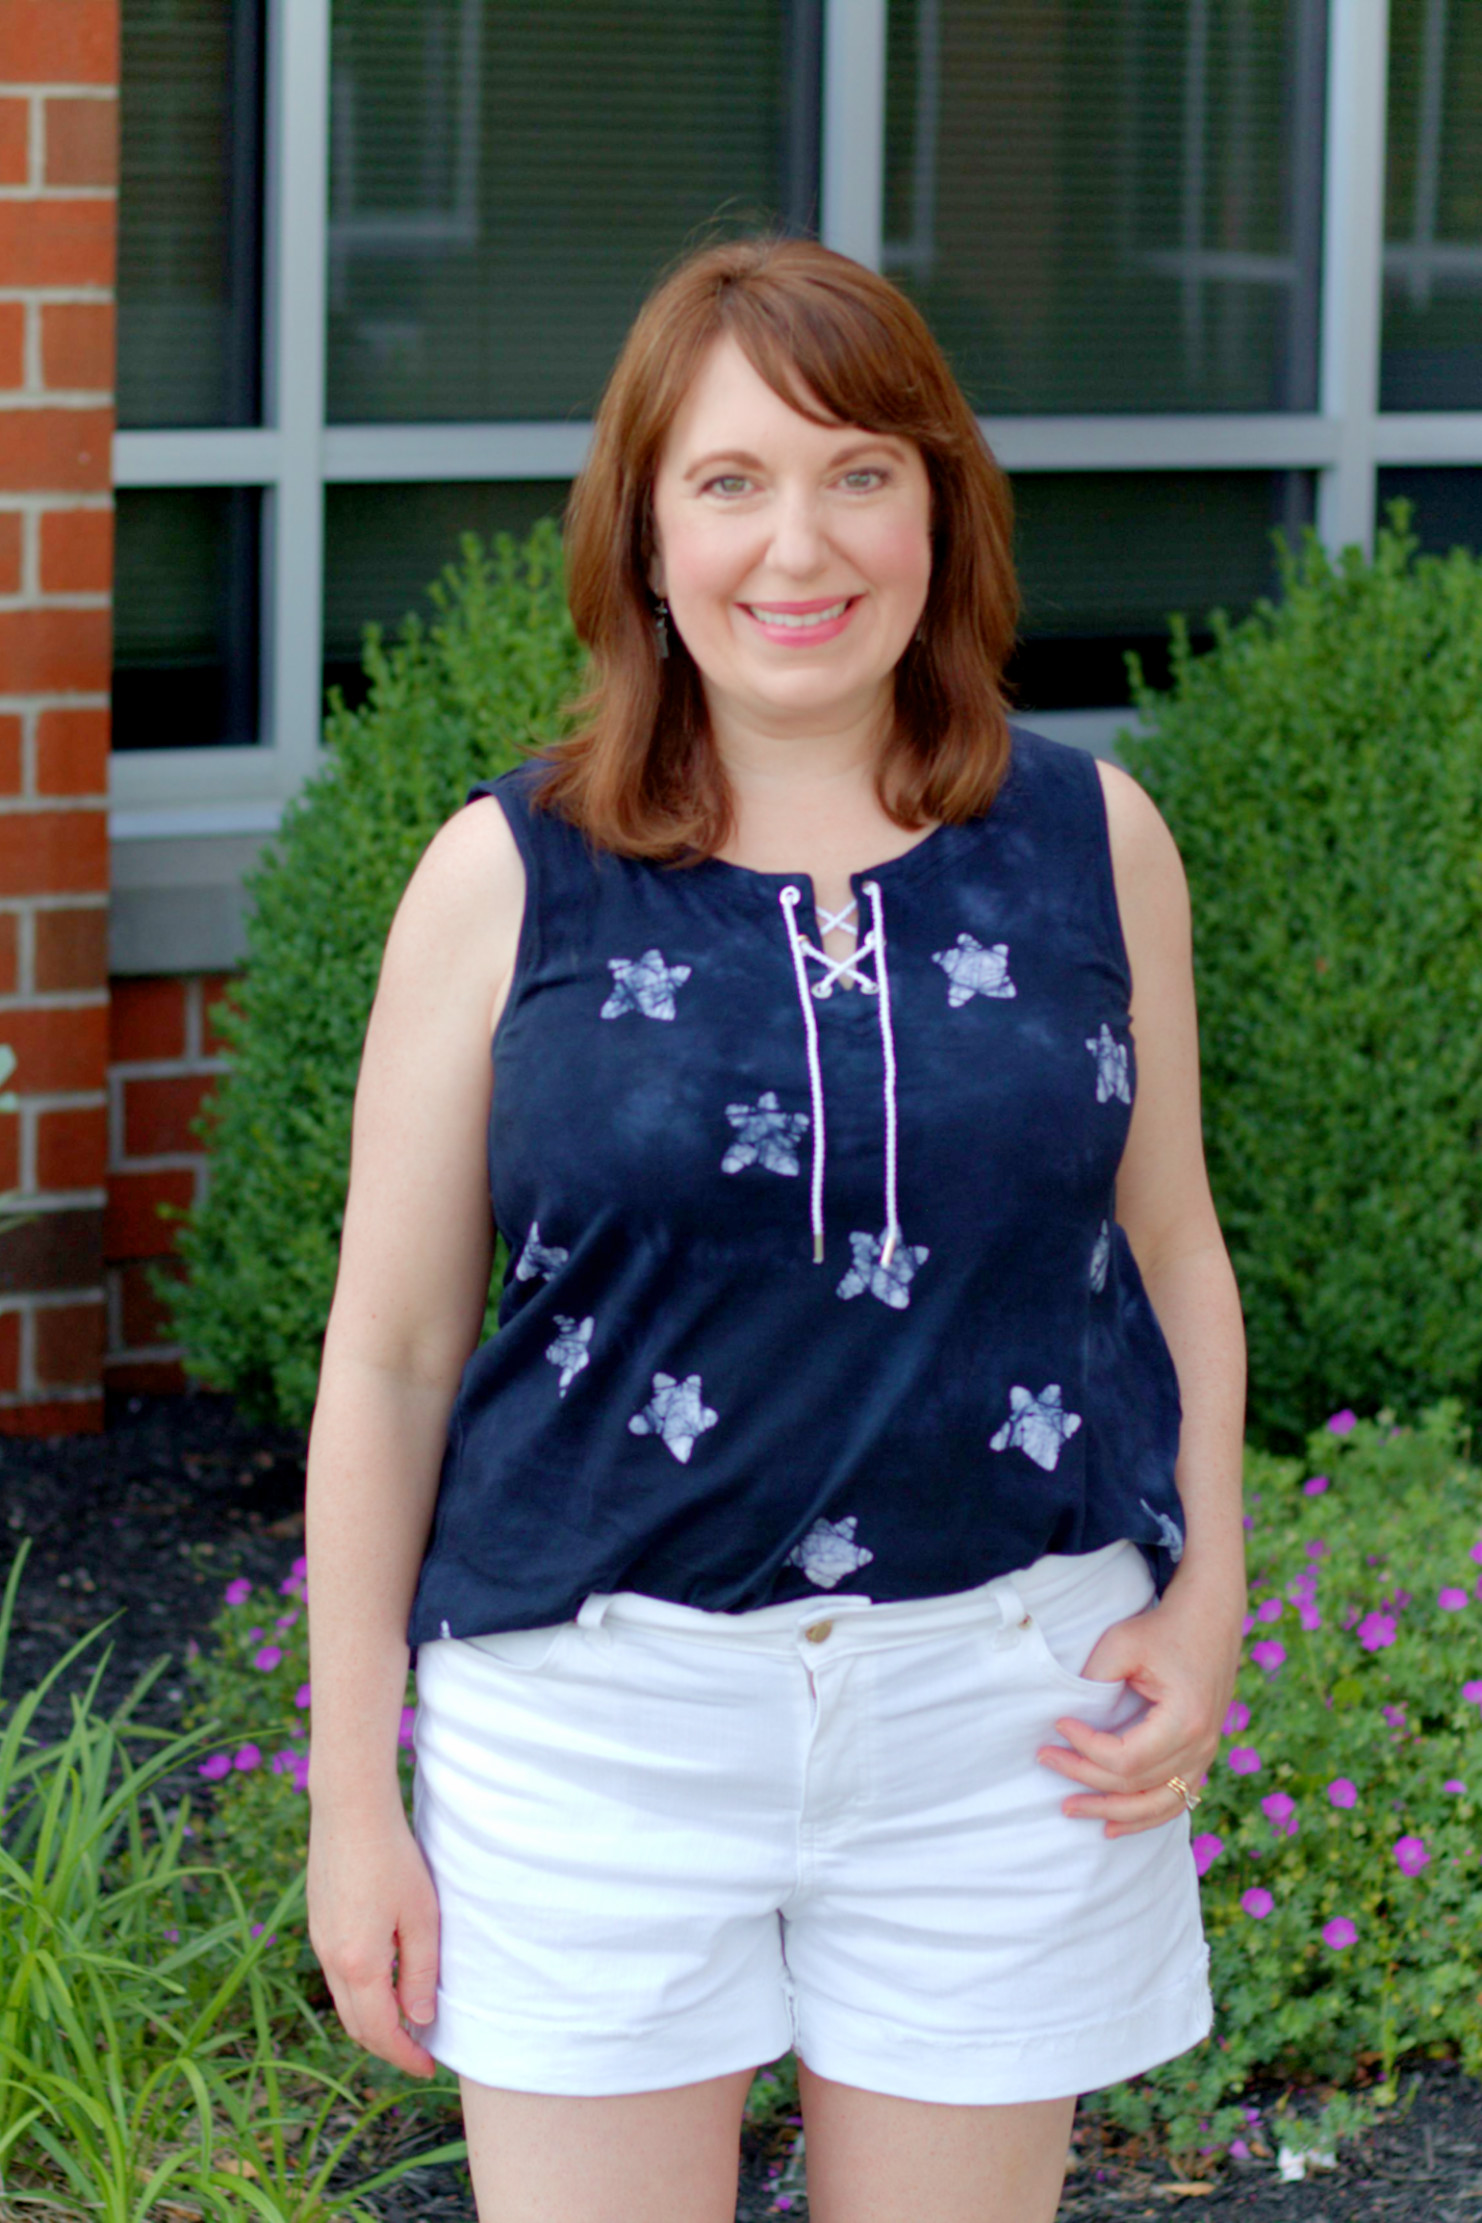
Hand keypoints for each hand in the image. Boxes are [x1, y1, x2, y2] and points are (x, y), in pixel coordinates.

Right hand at [307, 1803, 441, 2076]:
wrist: (349, 1809)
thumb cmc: (393, 1857)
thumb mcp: (421, 1916)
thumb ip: (421, 1972)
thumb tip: (420, 2020)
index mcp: (358, 1963)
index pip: (380, 2031)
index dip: (405, 2055)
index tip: (429, 2067)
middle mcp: (330, 1959)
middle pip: (355, 2024)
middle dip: (387, 2045)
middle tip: (420, 2052)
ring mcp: (319, 1940)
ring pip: (343, 2001)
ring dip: (372, 2021)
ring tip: (406, 2021)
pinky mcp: (319, 1922)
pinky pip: (337, 1975)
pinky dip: (360, 1993)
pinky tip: (384, 1981)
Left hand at [1035, 1576, 1242, 1837]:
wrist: (1209, 1618)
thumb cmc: (1163, 1628)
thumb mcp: (1122, 1645)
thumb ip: (1094, 1682)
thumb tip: (1066, 1718)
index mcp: (1186, 1720)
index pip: (1125, 1759)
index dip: (1085, 1749)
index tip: (1058, 1724)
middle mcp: (1201, 1746)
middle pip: (1135, 1785)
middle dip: (1084, 1777)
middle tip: (1046, 1759)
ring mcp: (1205, 1755)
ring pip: (1156, 1805)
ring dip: (1112, 1812)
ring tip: (1070, 1808)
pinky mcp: (1202, 1755)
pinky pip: (1175, 1800)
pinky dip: (1143, 1816)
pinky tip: (1114, 1825)